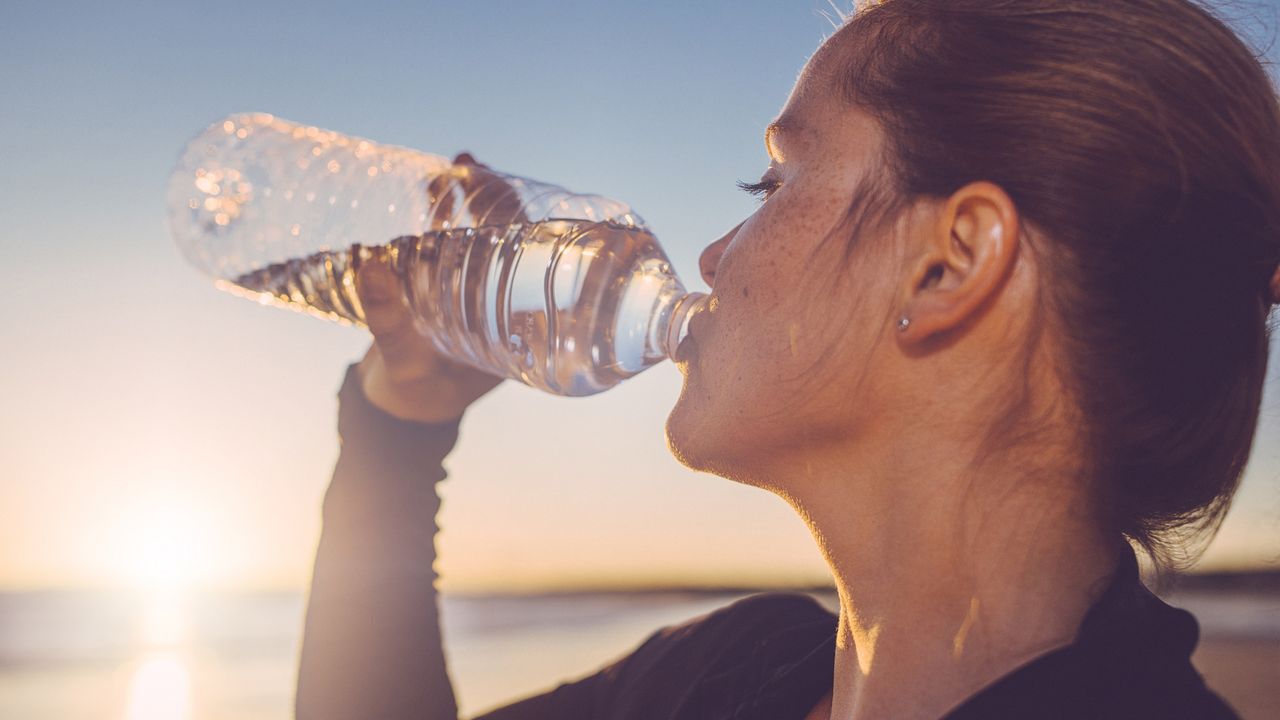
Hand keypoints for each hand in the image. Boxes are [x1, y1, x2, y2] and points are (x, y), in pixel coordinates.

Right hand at [355, 153, 517, 422]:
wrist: (400, 412)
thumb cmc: (416, 397)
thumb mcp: (405, 362)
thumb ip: (388, 321)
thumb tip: (369, 265)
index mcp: (511, 319)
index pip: (530, 258)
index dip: (523, 221)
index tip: (507, 191)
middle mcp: (498, 299)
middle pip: (507, 237)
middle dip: (494, 199)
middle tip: (471, 166)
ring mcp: (470, 288)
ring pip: (478, 233)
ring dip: (468, 199)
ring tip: (454, 167)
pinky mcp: (441, 284)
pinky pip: (448, 241)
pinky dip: (442, 214)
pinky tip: (434, 184)